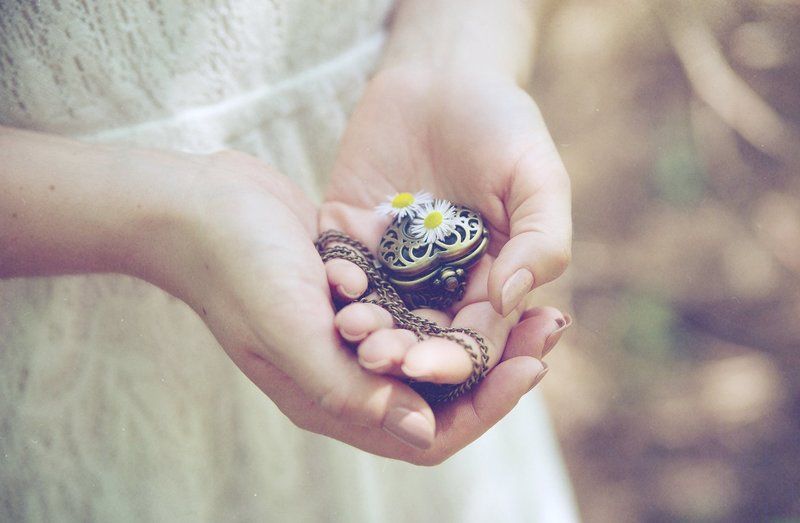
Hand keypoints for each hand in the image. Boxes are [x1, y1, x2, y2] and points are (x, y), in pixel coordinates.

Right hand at [131, 149, 557, 463]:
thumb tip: (427, 429)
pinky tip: (490, 270)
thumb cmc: (238, 268)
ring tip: (534, 301)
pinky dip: (456, 298)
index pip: (429, 429)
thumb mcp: (290, 331)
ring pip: (437, 348)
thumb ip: (350, 390)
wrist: (200, 207)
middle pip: (443, 391)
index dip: (487, 405)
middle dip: (500, 365)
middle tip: (550, 326)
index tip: (532, 364)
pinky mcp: (357, 295)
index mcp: (334, 400)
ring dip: (486, 330)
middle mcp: (349, 377)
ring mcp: (352, 337)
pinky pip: (419, 308)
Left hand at [319, 65, 572, 458]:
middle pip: (421, 338)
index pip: (475, 339)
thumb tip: (511, 300)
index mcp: (489, 282)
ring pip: (376, 312)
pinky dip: (339, 279)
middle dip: (402, 355)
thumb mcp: (538, 178)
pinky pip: (340, 267)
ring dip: (365, 328)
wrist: (445, 74)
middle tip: (383, 361)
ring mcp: (390, 261)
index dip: (455, 360)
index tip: (431, 368)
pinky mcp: (350, 234)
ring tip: (354, 332)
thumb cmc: (503, 125)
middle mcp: (438, 283)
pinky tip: (340, 281)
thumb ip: (541, 241)